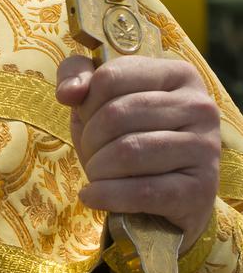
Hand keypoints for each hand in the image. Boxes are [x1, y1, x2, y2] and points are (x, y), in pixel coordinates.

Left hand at [55, 54, 220, 250]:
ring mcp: (206, 148)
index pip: (111, 77)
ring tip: (96, 174)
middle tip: (91, 153)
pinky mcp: (201, 190)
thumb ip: (76, 76)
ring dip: (98, 168)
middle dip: (90, 139)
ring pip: (128, 152)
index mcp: (178, 74)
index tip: (87, 119)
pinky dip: (106, 195)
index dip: (86, 103)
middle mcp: (199, 106)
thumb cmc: (130, 137)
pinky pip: (142, 191)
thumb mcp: (100, 99)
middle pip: (117, 114)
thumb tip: (68, 92)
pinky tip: (94, 196)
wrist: (168, 198)